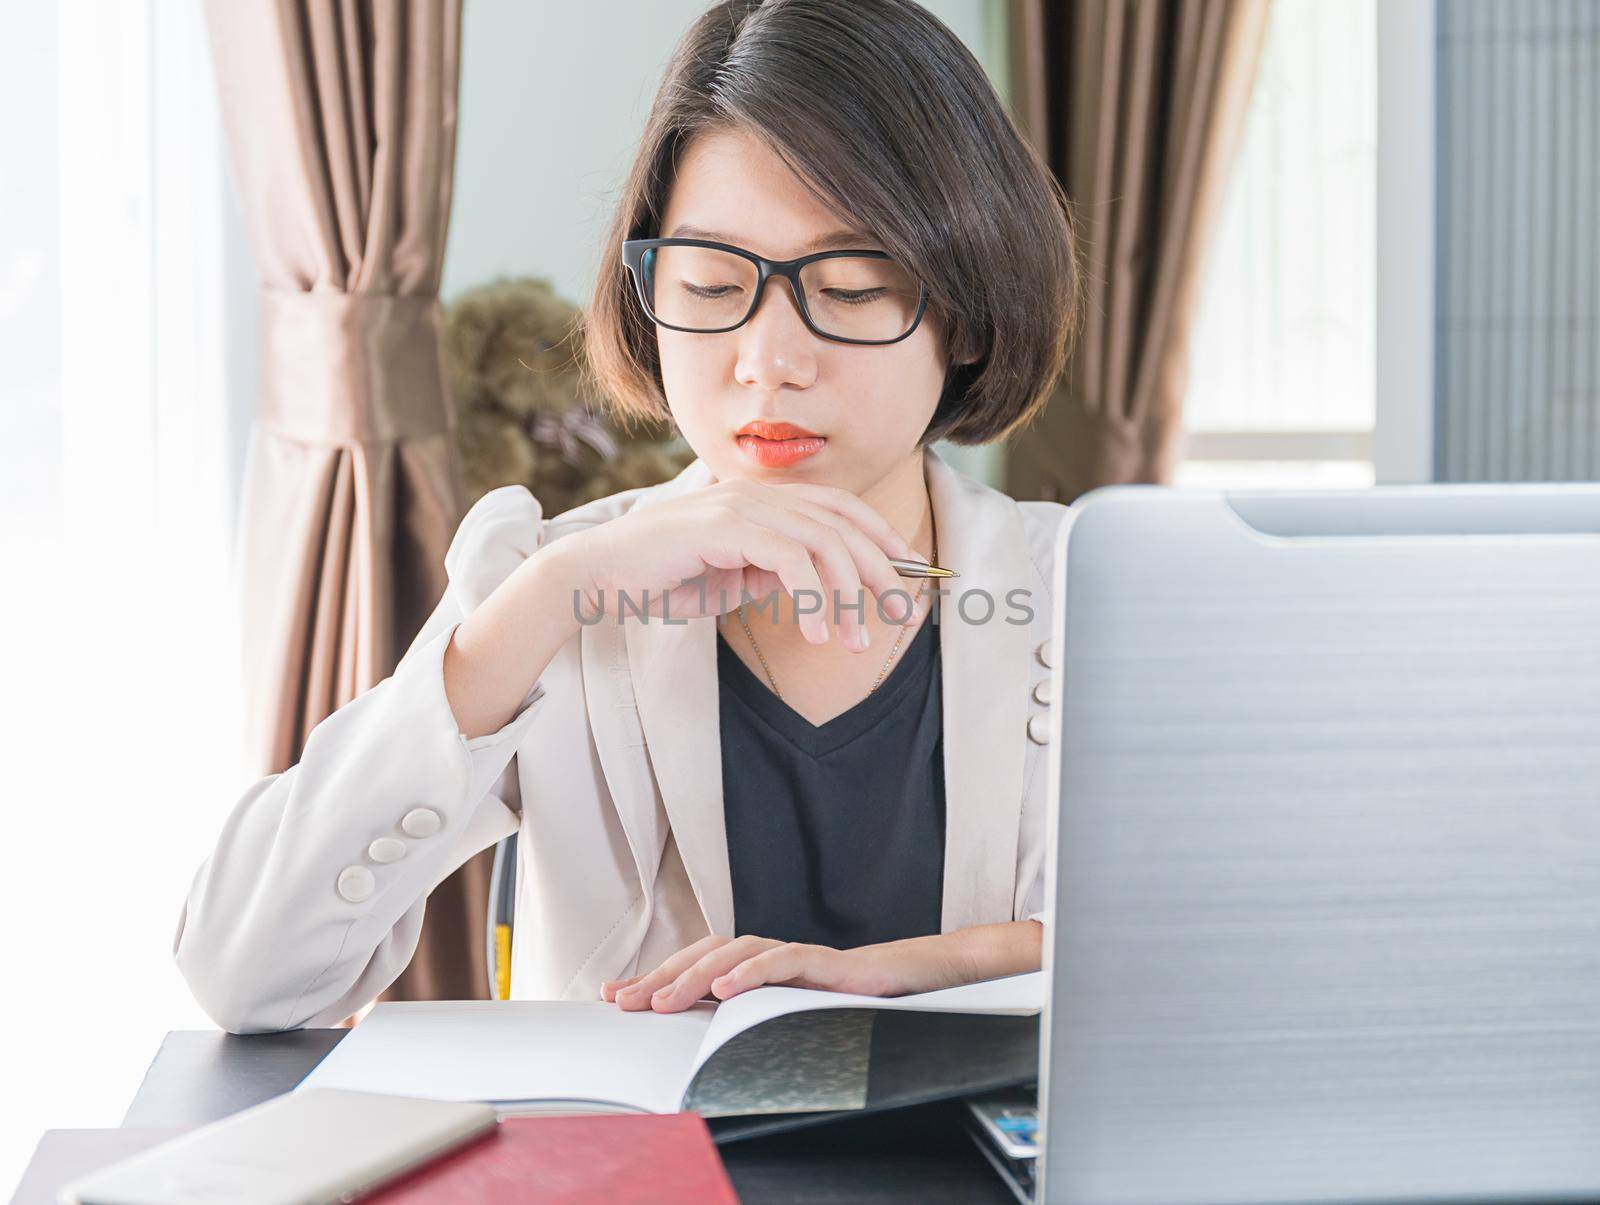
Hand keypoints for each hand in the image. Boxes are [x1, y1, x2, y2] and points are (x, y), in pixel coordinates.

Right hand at [557, 477, 925, 651]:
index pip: (839, 507)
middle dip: (880, 570)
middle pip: (841, 524)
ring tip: (856, 641)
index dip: (880, 535)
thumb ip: (775, 572)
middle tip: (902, 614)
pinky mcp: (723, 528)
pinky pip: (789, 560)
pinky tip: (819, 633)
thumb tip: (822, 586)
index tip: (911, 573)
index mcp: (762, 499)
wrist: (597, 578)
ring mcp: (739, 506)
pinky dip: (812, 598)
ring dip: (848, 595)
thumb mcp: (735, 577)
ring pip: (822, 543)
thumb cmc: (663, 578)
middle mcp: (756, 493)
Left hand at [598, 923, 1048, 1013]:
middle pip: (705, 953)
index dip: (656, 976)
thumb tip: (697, 1041)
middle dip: (663, 977)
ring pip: (736, 952)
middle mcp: (771, 954)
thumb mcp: (787, 1018)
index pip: (696, 964)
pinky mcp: (826, 963)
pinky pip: (783, 961)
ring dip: (695, 975)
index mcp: (756, 967)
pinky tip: (723, 990)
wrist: (914, 987)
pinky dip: (751, 972)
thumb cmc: (847, 1005)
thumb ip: (747, 1022)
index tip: (616, 996)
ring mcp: (797, 955)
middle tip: (629, 1003)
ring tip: (666, 1001)